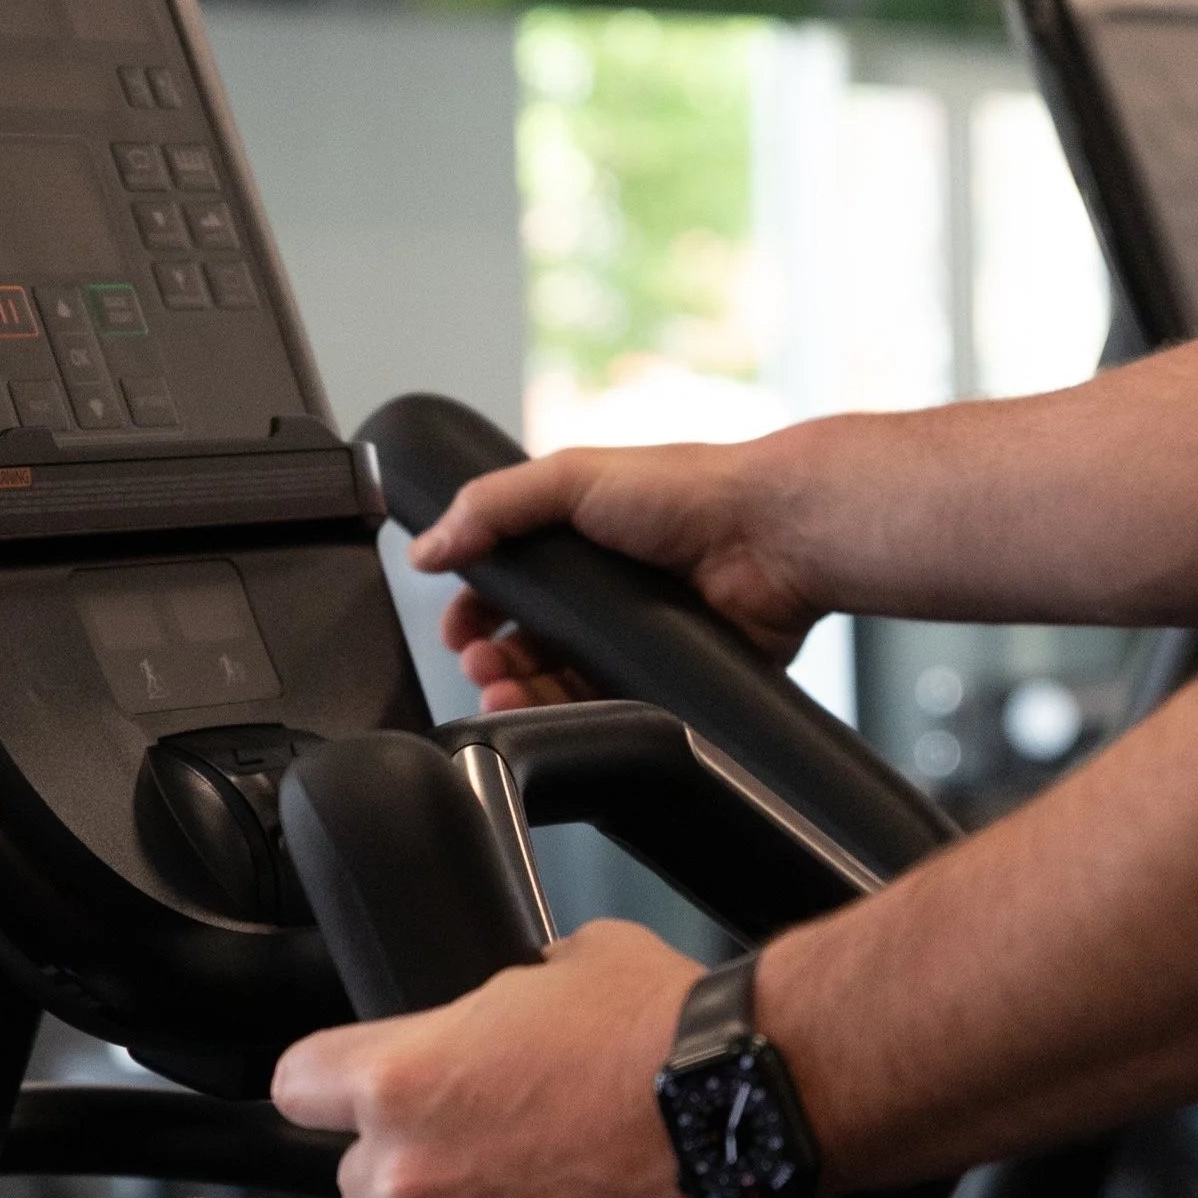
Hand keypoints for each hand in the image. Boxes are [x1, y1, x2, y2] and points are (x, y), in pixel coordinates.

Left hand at [271, 921, 753, 1197]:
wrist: (750, 1114)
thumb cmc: (668, 1038)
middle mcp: (407, 1171)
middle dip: (412, 1167)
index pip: (298, 1088)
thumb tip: (498, 1010)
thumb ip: (492, 1000)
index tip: (353, 1098)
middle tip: (484, 1154)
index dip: (333, 1089)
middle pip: (356, 1182)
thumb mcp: (562, 967)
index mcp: (399, 1076)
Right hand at [406, 434, 828, 710]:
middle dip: (490, 662)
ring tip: (504, 694)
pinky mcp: (664, 681)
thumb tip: (426, 546)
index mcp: (574, 547)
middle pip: (524, 647)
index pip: (503, 591)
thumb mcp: (570, 477)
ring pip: (558, 686)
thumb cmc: (688, 492)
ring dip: (520, 695)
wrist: (771, 536)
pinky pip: (608, 712)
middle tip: (481, 666)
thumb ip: (492, 505)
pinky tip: (552, 715)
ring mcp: (632, 643)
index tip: (457, 634)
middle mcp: (601, 597)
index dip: (473, 615)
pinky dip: (573, 720)